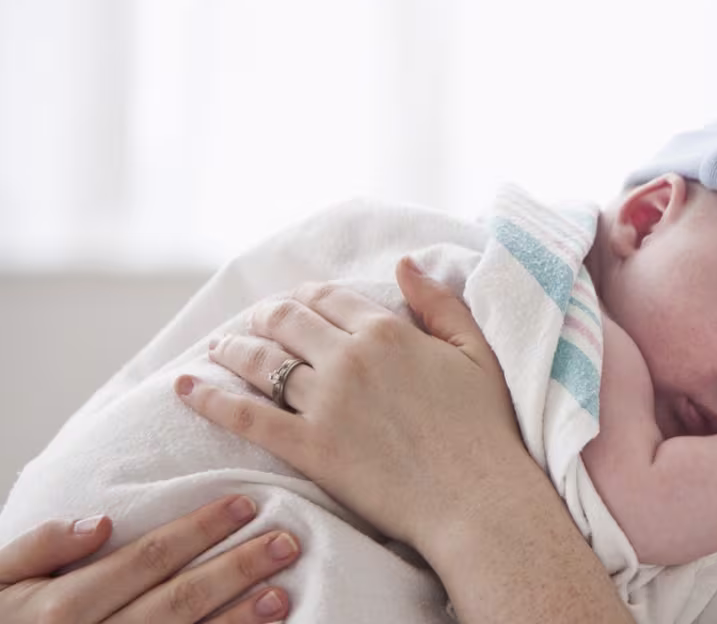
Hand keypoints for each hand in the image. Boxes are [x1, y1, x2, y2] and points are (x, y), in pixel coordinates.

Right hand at [0, 495, 296, 622]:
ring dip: (240, 620)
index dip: (200, 530)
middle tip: (286, 542)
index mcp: (63, 608)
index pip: (148, 559)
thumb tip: (101, 523)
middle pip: (180, 600)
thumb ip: (41, 547)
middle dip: (236, 569)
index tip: (245, 504)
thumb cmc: (0, 623)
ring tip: (282, 593)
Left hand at [180, 257, 531, 552]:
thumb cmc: (485, 428)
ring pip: (260, 361)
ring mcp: (325, 404)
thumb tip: (404, 263)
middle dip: (264, 315)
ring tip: (219, 347)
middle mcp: (349, 359)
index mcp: (388, 331)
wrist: (476, 497)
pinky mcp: (309, 448)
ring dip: (233, 348)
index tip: (294, 302)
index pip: (328, 297)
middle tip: (252, 321)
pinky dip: (209, 398)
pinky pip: (245, 416)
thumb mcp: (475, 352)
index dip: (304, 296)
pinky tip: (186, 387)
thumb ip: (439, 304)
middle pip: (286, 321)